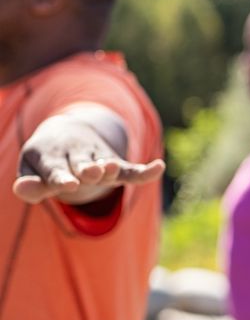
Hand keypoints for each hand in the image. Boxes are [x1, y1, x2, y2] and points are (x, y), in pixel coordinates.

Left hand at [14, 113, 164, 204]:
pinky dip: (144, 171)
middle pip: (83, 165)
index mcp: (50, 156)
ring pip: (105, 166)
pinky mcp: (114, 163)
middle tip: (92, 172)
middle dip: (88, 170)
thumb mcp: (32, 170)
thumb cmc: (46, 159)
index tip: (69, 184)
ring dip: (111, 168)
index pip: (55, 171)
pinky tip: (159, 168)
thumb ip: (30, 185)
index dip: (61, 178)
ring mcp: (97, 158)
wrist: (65, 130)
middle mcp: (76, 155)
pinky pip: (130, 169)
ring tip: (115, 169)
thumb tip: (20, 189)